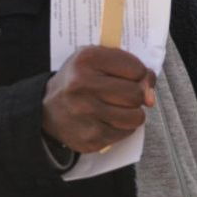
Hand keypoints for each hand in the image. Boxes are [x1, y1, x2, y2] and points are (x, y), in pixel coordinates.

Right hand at [41, 45, 156, 154]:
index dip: (139, 73)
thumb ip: (128, 68)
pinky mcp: (90, 136)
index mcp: (85, 60)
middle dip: (135, 95)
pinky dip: (122, 127)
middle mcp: (82, 85)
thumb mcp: (94, 62)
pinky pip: (126, 132)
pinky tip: (108, 120)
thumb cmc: (77, 83)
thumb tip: (150, 97)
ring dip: (131, 113)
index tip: (129, 76)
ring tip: (116, 108)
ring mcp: (85, 113)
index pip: (135, 68)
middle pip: (135, 94)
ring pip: (135, 116)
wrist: (46, 111)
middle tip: (122, 94)